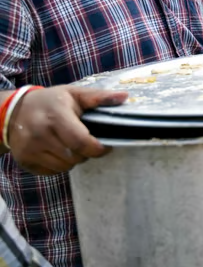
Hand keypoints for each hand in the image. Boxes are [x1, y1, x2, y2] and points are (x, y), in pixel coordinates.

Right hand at [6, 87, 127, 175]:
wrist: (12, 111)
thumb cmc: (50, 102)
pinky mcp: (24, 161)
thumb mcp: (74, 94)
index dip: (98, 148)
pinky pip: (52, 172)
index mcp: (55, 117)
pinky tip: (57, 151)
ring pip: (65, 167)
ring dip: (73, 159)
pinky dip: (59, 165)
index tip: (105, 145)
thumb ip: (99, 97)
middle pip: (75, 157)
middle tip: (85, 141)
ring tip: (69, 144)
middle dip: (86, 152)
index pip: (81, 142)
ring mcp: (29, 150)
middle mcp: (39, 135)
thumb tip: (125, 96)